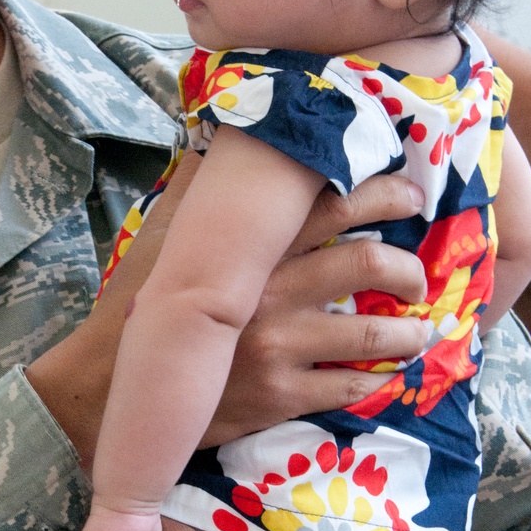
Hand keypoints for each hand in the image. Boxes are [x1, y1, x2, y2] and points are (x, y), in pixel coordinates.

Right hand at [27, 153, 429, 466]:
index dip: (386, 194)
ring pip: (373, 332)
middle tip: (417, 279)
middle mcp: (271, 289)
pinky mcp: (278, 395)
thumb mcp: (163, 230)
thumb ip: (203, 185)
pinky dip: (377, 382)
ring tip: (416, 333)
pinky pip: (350, 387)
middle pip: (370, 263)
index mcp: (252, 245)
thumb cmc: (140, 303)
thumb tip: (228, 134)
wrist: (113, 390)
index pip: (337, 203)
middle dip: (410, 271)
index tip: (409, 198)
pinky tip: (384, 377)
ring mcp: (278, 345)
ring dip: (408, 333)